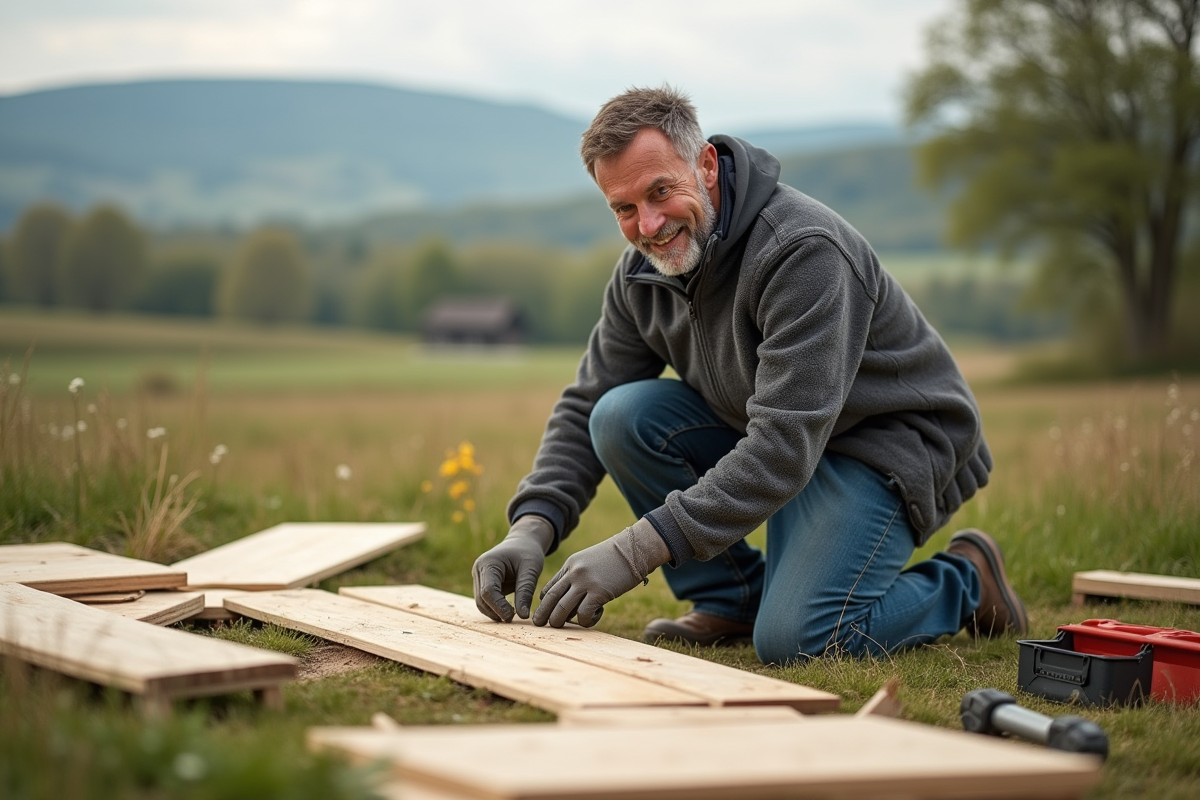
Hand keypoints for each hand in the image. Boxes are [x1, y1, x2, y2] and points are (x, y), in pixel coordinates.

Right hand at [472, 515, 553, 621]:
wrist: (523, 542)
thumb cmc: (528, 552)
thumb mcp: (531, 569)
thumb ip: (526, 591)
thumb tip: (522, 616)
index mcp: (488, 563)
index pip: (488, 591)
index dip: (499, 607)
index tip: (514, 616)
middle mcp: (478, 570)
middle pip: (481, 599)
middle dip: (496, 612)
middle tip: (514, 620)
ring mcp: (478, 577)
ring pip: (481, 603)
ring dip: (495, 612)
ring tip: (513, 616)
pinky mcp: (482, 583)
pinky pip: (485, 601)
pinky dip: (495, 609)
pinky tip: (509, 612)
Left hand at [534, 518, 669, 628]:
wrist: (634, 549)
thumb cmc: (614, 558)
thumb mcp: (589, 561)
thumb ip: (577, 576)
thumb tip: (571, 598)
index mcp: (570, 565)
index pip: (549, 588)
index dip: (544, 604)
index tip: (544, 613)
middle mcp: (574, 573)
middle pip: (550, 598)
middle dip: (543, 615)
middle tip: (540, 625)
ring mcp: (585, 582)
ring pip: (562, 608)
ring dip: (558, 621)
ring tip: (561, 627)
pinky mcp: (599, 591)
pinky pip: (583, 613)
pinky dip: (585, 621)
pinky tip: (592, 618)